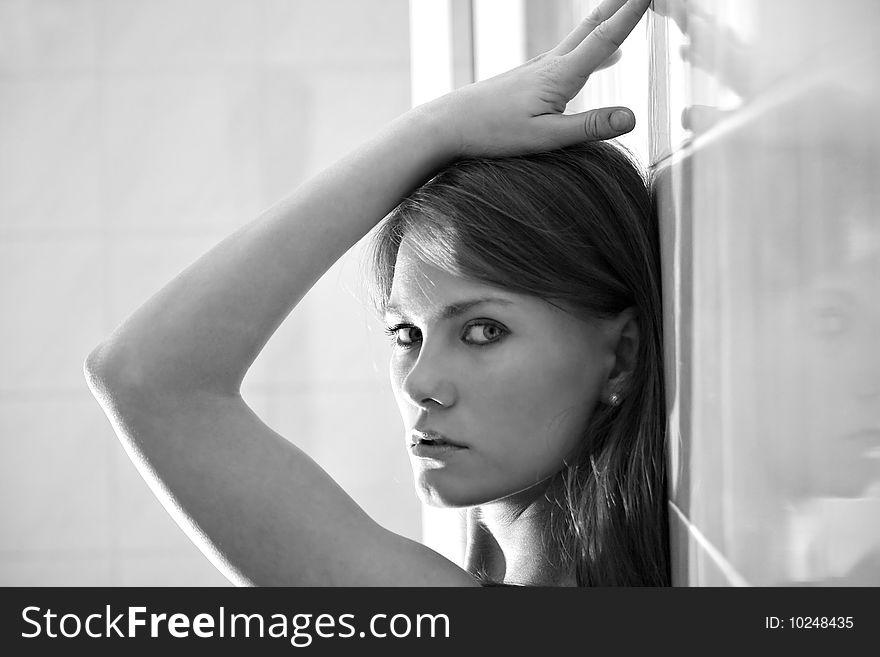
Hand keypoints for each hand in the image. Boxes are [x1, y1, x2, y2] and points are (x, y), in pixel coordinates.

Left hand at [437, 0, 650, 157]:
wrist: (448, 123)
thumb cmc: (492, 132)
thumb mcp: (545, 138)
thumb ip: (589, 127)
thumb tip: (632, 117)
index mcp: (559, 76)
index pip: (605, 38)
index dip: (631, 14)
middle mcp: (550, 64)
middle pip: (593, 26)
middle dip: (620, 5)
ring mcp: (538, 68)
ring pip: (580, 37)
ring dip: (607, 20)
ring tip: (627, 9)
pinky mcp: (528, 78)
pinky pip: (568, 54)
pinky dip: (591, 44)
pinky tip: (599, 58)